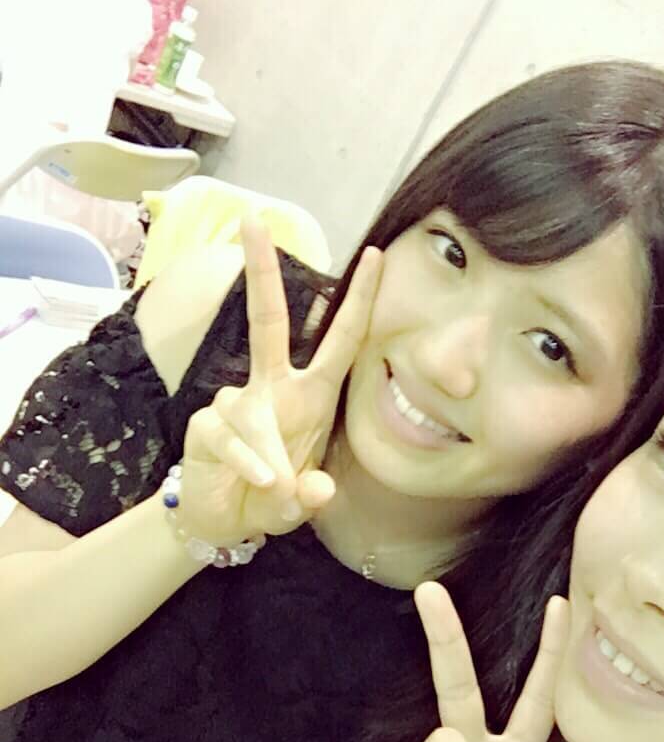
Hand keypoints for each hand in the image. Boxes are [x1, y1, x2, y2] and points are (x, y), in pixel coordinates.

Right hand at [178, 219, 381, 546]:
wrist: (224, 521)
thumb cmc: (273, 497)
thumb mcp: (302, 501)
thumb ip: (312, 495)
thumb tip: (316, 489)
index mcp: (312, 396)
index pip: (340, 341)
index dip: (359, 301)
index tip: (378, 256)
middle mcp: (273, 389)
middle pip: (268, 321)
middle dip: (261, 271)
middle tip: (254, 220)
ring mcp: (237, 404)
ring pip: (251, 412)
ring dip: (268, 455)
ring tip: (274, 486)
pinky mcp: (207, 425)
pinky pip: (229, 436)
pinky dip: (247, 462)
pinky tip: (259, 481)